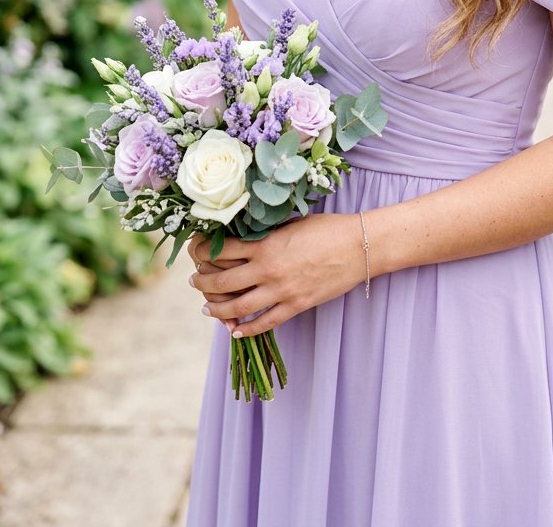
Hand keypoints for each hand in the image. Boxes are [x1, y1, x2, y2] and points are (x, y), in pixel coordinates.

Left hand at [187, 214, 364, 337]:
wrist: (358, 246)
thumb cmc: (326, 229)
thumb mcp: (290, 223)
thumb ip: (265, 233)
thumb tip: (241, 237)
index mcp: (265, 245)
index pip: (220, 251)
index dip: (201, 252)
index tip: (195, 252)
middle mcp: (268, 270)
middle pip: (222, 282)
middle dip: (202, 283)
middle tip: (194, 282)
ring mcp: (281, 291)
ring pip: (237, 308)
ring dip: (216, 309)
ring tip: (207, 308)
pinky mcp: (295, 306)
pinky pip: (264, 323)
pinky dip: (246, 329)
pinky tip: (235, 330)